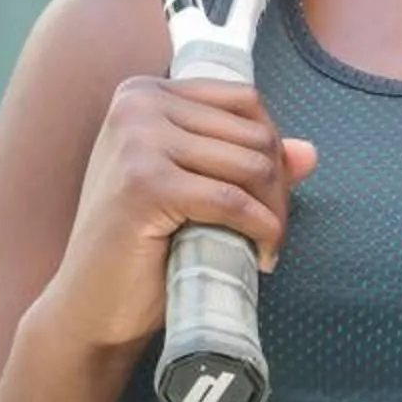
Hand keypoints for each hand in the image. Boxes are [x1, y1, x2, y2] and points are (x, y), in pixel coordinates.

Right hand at [29, 75, 316, 355]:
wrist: (91, 307)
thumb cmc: (140, 250)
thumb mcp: (193, 192)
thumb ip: (244, 164)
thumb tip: (310, 151)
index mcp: (143, 93)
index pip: (244, 100)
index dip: (272, 150)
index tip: (269, 199)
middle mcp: (137, 104)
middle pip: (254, 131)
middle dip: (278, 187)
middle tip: (271, 233)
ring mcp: (137, 140)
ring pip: (253, 164)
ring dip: (274, 213)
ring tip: (264, 246)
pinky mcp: (144, 183)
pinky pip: (233, 200)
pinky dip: (261, 230)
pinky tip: (260, 256)